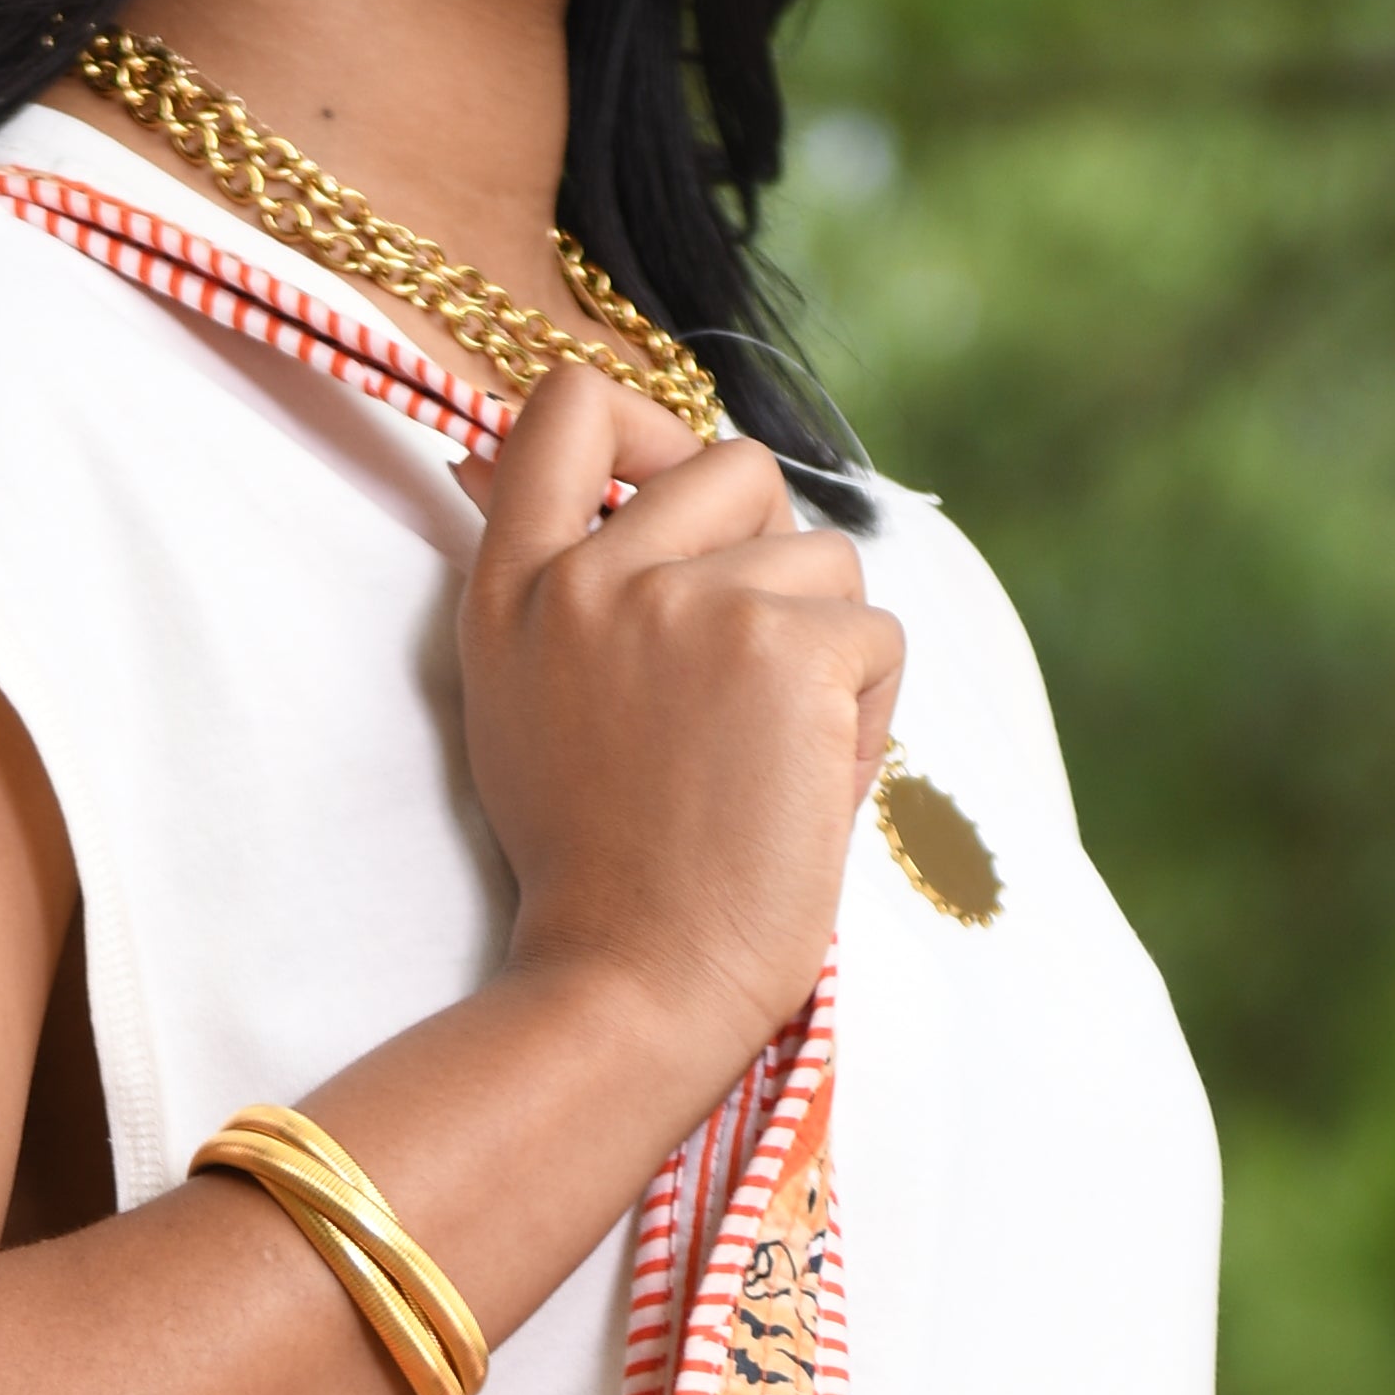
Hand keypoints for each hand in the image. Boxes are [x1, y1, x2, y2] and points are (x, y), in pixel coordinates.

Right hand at [452, 366, 904, 1099]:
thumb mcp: (525, 710)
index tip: (667, 488)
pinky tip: (808, 788)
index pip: (571, 405)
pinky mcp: (787, 650)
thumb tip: (579, 474)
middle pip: (735, 466)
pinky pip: (878, 636)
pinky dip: (870, 715)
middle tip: (744, 689)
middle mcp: (594, 578)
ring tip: (770, 760)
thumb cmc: (599, 878)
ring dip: (828, 652)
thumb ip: (552, 593)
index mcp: (516, 592)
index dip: (645, 426)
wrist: (633, 989)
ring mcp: (691, 605)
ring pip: (827, 556)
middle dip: (771, 562)